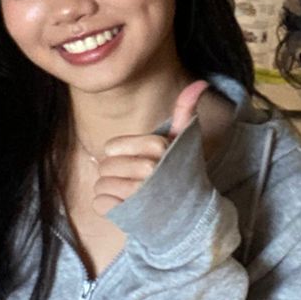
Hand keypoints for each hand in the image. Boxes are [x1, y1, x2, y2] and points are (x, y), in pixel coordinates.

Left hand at [90, 81, 208, 216]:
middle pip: (104, 166)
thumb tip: (200, 83)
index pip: (111, 147)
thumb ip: (185, 112)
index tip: (137, 160)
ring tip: (131, 194)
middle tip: (136, 180)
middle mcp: (150, 170)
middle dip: (115, 174)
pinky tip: (127, 207)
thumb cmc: (180, 174)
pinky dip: (109, 207)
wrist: (191, 216)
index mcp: (159, 148)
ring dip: (112, 191)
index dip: (119, 154)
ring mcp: (139, 194)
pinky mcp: (130, 215)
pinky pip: (100, 204)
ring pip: (101, 185)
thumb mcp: (182, 142)